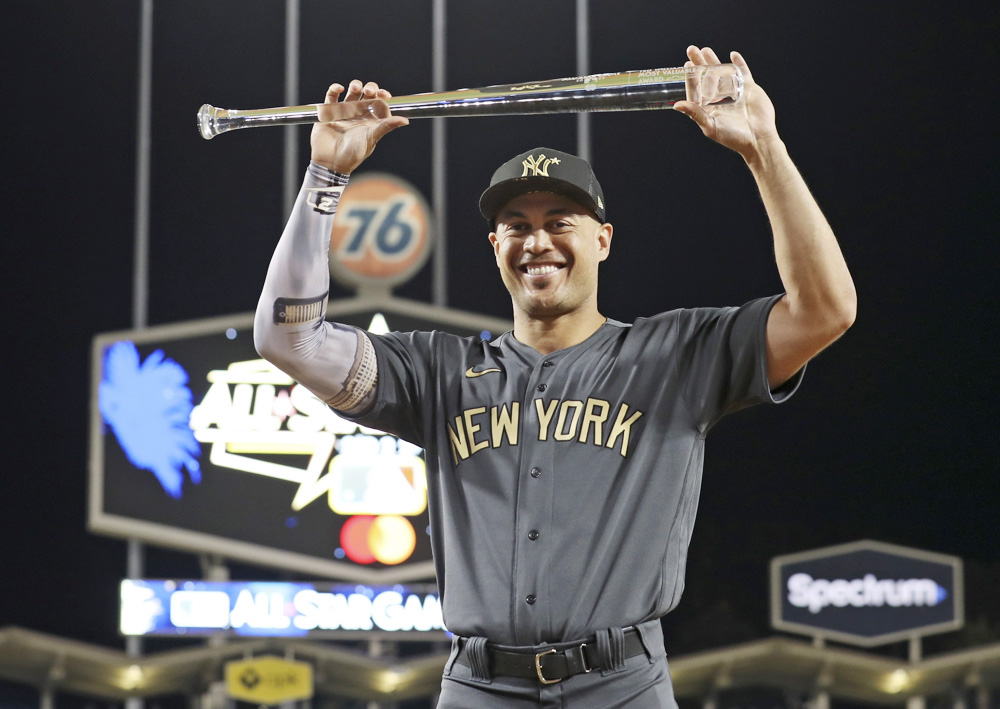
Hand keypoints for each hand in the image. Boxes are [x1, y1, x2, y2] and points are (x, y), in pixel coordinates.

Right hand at [311, 80, 408, 173]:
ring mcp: (344, 112)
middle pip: (366, 94)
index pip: (379, 103)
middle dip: (370, 88)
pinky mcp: (329, 112)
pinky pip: (332, 96)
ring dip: (355, 86)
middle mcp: (359, 115)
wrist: (331, 162)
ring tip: (356, 88)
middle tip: (369, 91)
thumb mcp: (371, 138)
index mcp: (371, 121)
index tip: (384, 94)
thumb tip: (405, 120)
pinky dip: (335, 89)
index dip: (382, 96)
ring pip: (351, 92)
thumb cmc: (353, 154)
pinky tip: (339, 89)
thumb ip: (386, 127)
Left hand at [674, 46, 778, 160]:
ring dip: (714, 61)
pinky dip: (739, 63)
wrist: (758, 138)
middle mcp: (720, 98)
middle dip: (699, 63)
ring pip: (722, 72)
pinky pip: (743, 72)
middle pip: (707, 76)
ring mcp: (735, 92)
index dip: (691, 77)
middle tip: (691, 49)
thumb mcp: (711, 126)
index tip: (686, 66)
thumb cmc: (733, 137)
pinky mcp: (749, 88)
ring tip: (705, 49)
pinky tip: (733, 54)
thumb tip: (676, 105)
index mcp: (709, 107)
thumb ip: (695, 113)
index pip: (697, 88)